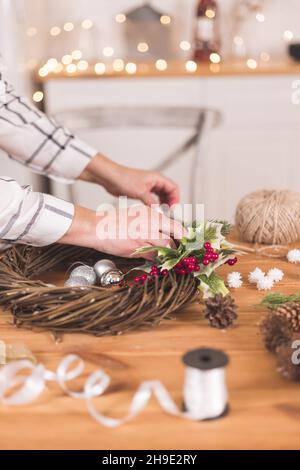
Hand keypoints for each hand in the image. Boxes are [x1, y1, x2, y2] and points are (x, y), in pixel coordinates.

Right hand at [60, 205, 185, 258]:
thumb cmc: (114, 223)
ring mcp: (145, 235)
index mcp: (152, 213)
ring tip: (171, 260)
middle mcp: (152, 222)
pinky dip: (157, 260)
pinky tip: (157, 261)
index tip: (187, 243)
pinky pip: (154, 256)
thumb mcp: (136, 216)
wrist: (97, 227)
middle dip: (180, 248)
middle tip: (182, 254)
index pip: (176, 226)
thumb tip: (164, 235)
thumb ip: (151, 224)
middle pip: (175, 237)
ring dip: (170, 256)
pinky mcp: (138, 247)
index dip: (184, 236)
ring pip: (167, 248)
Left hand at [80, 154, 179, 206]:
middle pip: (169, 192)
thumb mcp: (141, 192)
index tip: (173, 208)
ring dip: (164, 204)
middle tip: (168, 213)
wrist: (111, 178)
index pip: (174, 187)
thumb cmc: (125, 179)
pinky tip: (154, 211)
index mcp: (158, 178)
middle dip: (171, 202)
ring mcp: (149, 186)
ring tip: (162, 213)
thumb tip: (160, 212)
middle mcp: (155, 181)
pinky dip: (156, 204)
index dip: (176, 198)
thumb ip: (152, 202)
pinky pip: (154, 198)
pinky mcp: (143, 191)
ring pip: (162, 196)